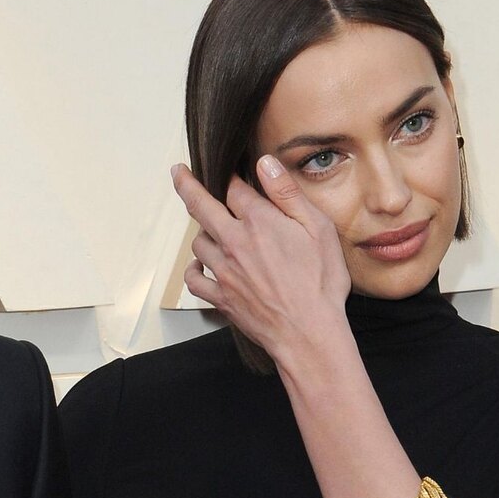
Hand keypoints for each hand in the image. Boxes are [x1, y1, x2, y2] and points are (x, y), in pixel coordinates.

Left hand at [171, 157, 350, 360]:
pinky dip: (194, 269)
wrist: (309, 335)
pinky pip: (193, 278)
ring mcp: (223, 271)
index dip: (230, 176)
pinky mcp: (219, 297)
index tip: (229, 171)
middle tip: (178, 172)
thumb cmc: (321, 283)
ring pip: (198, 241)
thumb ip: (287, 193)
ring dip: (203, 231)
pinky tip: (201, 265)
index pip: (232, 188)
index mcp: (258, 222)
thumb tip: (264, 163)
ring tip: (214, 230)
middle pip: (200, 206)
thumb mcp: (317, 229)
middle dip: (186, 185)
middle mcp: (234, 243)